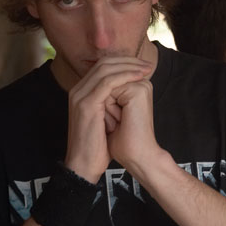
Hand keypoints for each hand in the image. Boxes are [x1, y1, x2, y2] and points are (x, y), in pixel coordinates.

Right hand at [64, 57, 151, 182]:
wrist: (85, 164)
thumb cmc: (99, 144)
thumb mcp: (106, 117)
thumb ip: (113, 101)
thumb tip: (131, 88)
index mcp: (82, 92)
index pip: (103, 66)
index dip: (124, 62)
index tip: (143, 66)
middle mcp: (78, 90)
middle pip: (104, 63)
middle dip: (128, 61)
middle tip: (147, 65)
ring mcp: (80, 96)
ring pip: (106, 69)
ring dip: (129, 67)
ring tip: (146, 70)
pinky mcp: (86, 104)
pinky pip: (107, 82)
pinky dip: (125, 76)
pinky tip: (138, 77)